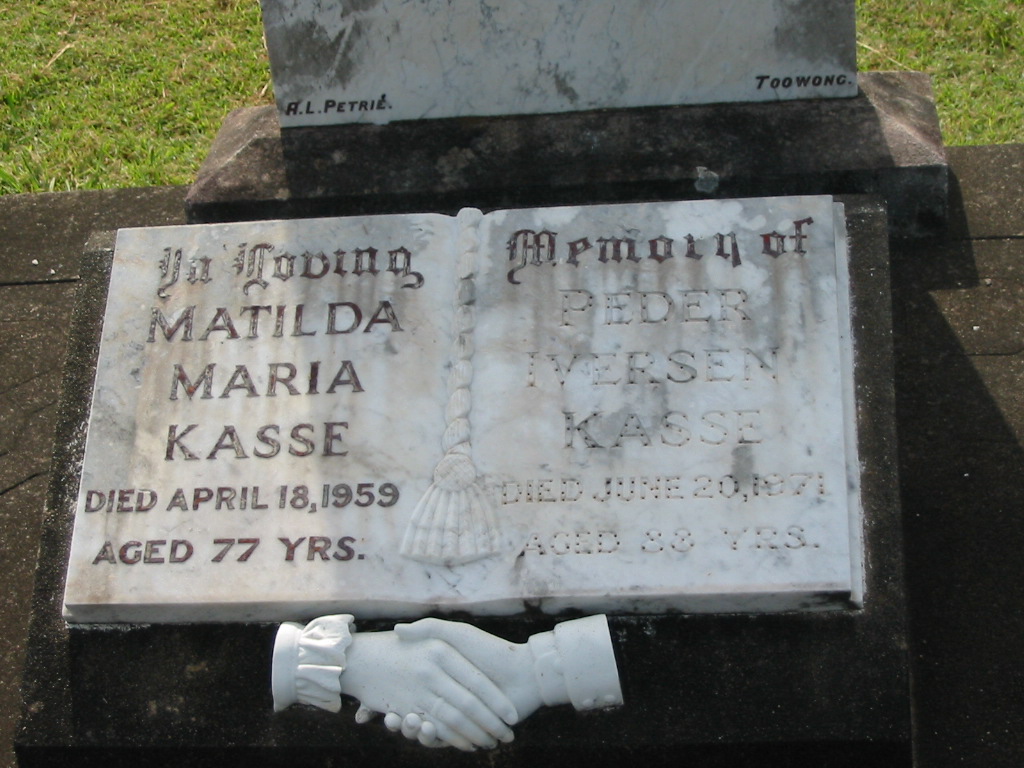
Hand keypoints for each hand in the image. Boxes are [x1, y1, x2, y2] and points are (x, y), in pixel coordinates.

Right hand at [340, 630, 517, 750]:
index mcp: (441, 672)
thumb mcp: (457, 634)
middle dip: (397, 714)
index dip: (392, 687)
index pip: (410, 684)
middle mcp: (445, 694)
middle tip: (378, 716)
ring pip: (424, 725)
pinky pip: (442, 738)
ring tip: (401, 723)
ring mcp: (454, 713)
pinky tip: (423, 732)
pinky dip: (434, 738)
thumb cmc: (491, 650)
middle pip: (413, 708)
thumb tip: (398, 629)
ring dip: (411, 727)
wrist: (525, 676)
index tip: (370, 688)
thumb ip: (430, 629)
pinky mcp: (465, 730)